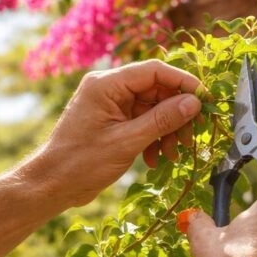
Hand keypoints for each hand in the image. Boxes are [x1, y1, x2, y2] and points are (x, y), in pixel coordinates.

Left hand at [29, 60, 201, 206]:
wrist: (52, 185)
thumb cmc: (80, 162)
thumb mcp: (127, 141)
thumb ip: (162, 119)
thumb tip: (193, 103)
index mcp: (107, 84)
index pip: (154, 70)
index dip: (183, 82)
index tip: (205, 99)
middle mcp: (109, 89)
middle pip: (156, 90)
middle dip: (177, 113)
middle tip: (192, 134)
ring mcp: (111, 106)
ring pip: (153, 108)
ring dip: (168, 129)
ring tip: (174, 152)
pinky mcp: (114, 122)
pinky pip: (143, 121)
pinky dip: (154, 137)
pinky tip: (156, 158)